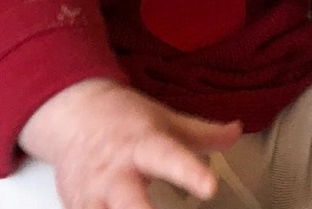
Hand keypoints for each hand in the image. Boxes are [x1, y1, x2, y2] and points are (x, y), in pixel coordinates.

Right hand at [18, 78, 242, 208]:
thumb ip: (203, 133)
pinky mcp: (77, 208)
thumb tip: (237, 130)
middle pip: (131, 204)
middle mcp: (116, 172)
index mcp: (143, 144)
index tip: (210, 186)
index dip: (190, 174)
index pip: (170, 158)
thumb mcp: (165, 119)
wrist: (73, 112)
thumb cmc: (125, 118)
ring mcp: (93, 195)